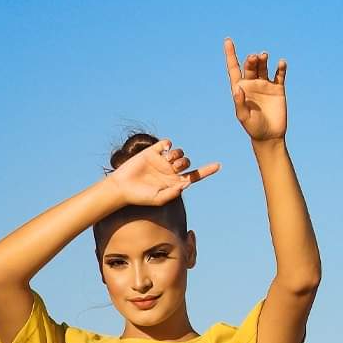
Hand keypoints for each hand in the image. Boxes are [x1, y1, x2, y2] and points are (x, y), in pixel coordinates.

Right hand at [106, 138, 220, 206]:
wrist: (123, 187)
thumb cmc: (140, 197)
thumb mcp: (159, 199)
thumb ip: (173, 192)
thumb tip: (187, 182)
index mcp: (175, 183)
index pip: (195, 176)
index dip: (207, 171)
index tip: (219, 165)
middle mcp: (170, 171)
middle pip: (186, 162)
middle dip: (183, 163)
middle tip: (173, 167)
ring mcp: (162, 161)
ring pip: (179, 152)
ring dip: (177, 155)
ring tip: (168, 160)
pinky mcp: (153, 152)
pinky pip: (166, 143)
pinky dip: (168, 145)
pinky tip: (164, 150)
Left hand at [224, 37, 286, 141]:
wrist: (269, 136)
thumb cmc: (254, 128)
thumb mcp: (244, 117)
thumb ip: (239, 103)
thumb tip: (237, 88)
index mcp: (241, 88)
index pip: (234, 68)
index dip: (231, 54)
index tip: (228, 41)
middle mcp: (252, 84)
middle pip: (250, 65)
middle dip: (251, 60)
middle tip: (254, 58)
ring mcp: (265, 85)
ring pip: (263, 66)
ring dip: (263, 59)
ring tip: (263, 56)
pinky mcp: (277, 88)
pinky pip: (279, 74)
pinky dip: (280, 67)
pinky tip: (281, 63)